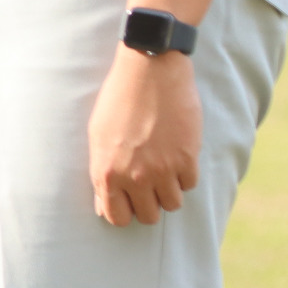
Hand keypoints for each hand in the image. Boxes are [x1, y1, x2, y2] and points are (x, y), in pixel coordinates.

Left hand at [88, 48, 200, 223]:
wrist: (149, 70)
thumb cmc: (119, 99)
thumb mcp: (98, 135)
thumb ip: (102, 173)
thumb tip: (104, 206)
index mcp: (107, 171)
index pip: (117, 217)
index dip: (124, 211)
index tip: (129, 200)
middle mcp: (134, 176)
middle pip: (148, 216)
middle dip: (148, 202)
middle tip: (148, 182)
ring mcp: (162, 169)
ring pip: (172, 204)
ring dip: (168, 189)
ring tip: (162, 166)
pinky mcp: (187, 159)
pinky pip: (189, 184)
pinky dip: (185, 174)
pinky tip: (176, 153)